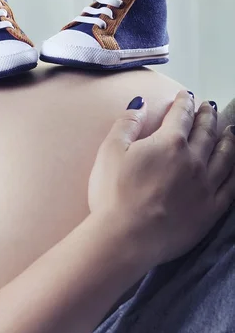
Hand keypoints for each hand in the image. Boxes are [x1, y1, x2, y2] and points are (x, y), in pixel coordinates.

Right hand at [88, 91, 234, 266]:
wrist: (127, 237)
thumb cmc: (114, 193)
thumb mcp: (110, 151)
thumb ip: (127, 123)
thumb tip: (140, 103)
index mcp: (169, 142)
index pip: (181, 115)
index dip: (184, 102)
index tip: (186, 95)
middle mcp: (194, 160)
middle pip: (206, 132)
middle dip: (208, 116)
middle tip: (209, 107)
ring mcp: (205, 186)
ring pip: (224, 156)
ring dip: (227, 139)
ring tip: (229, 130)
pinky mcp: (210, 210)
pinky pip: (231, 186)